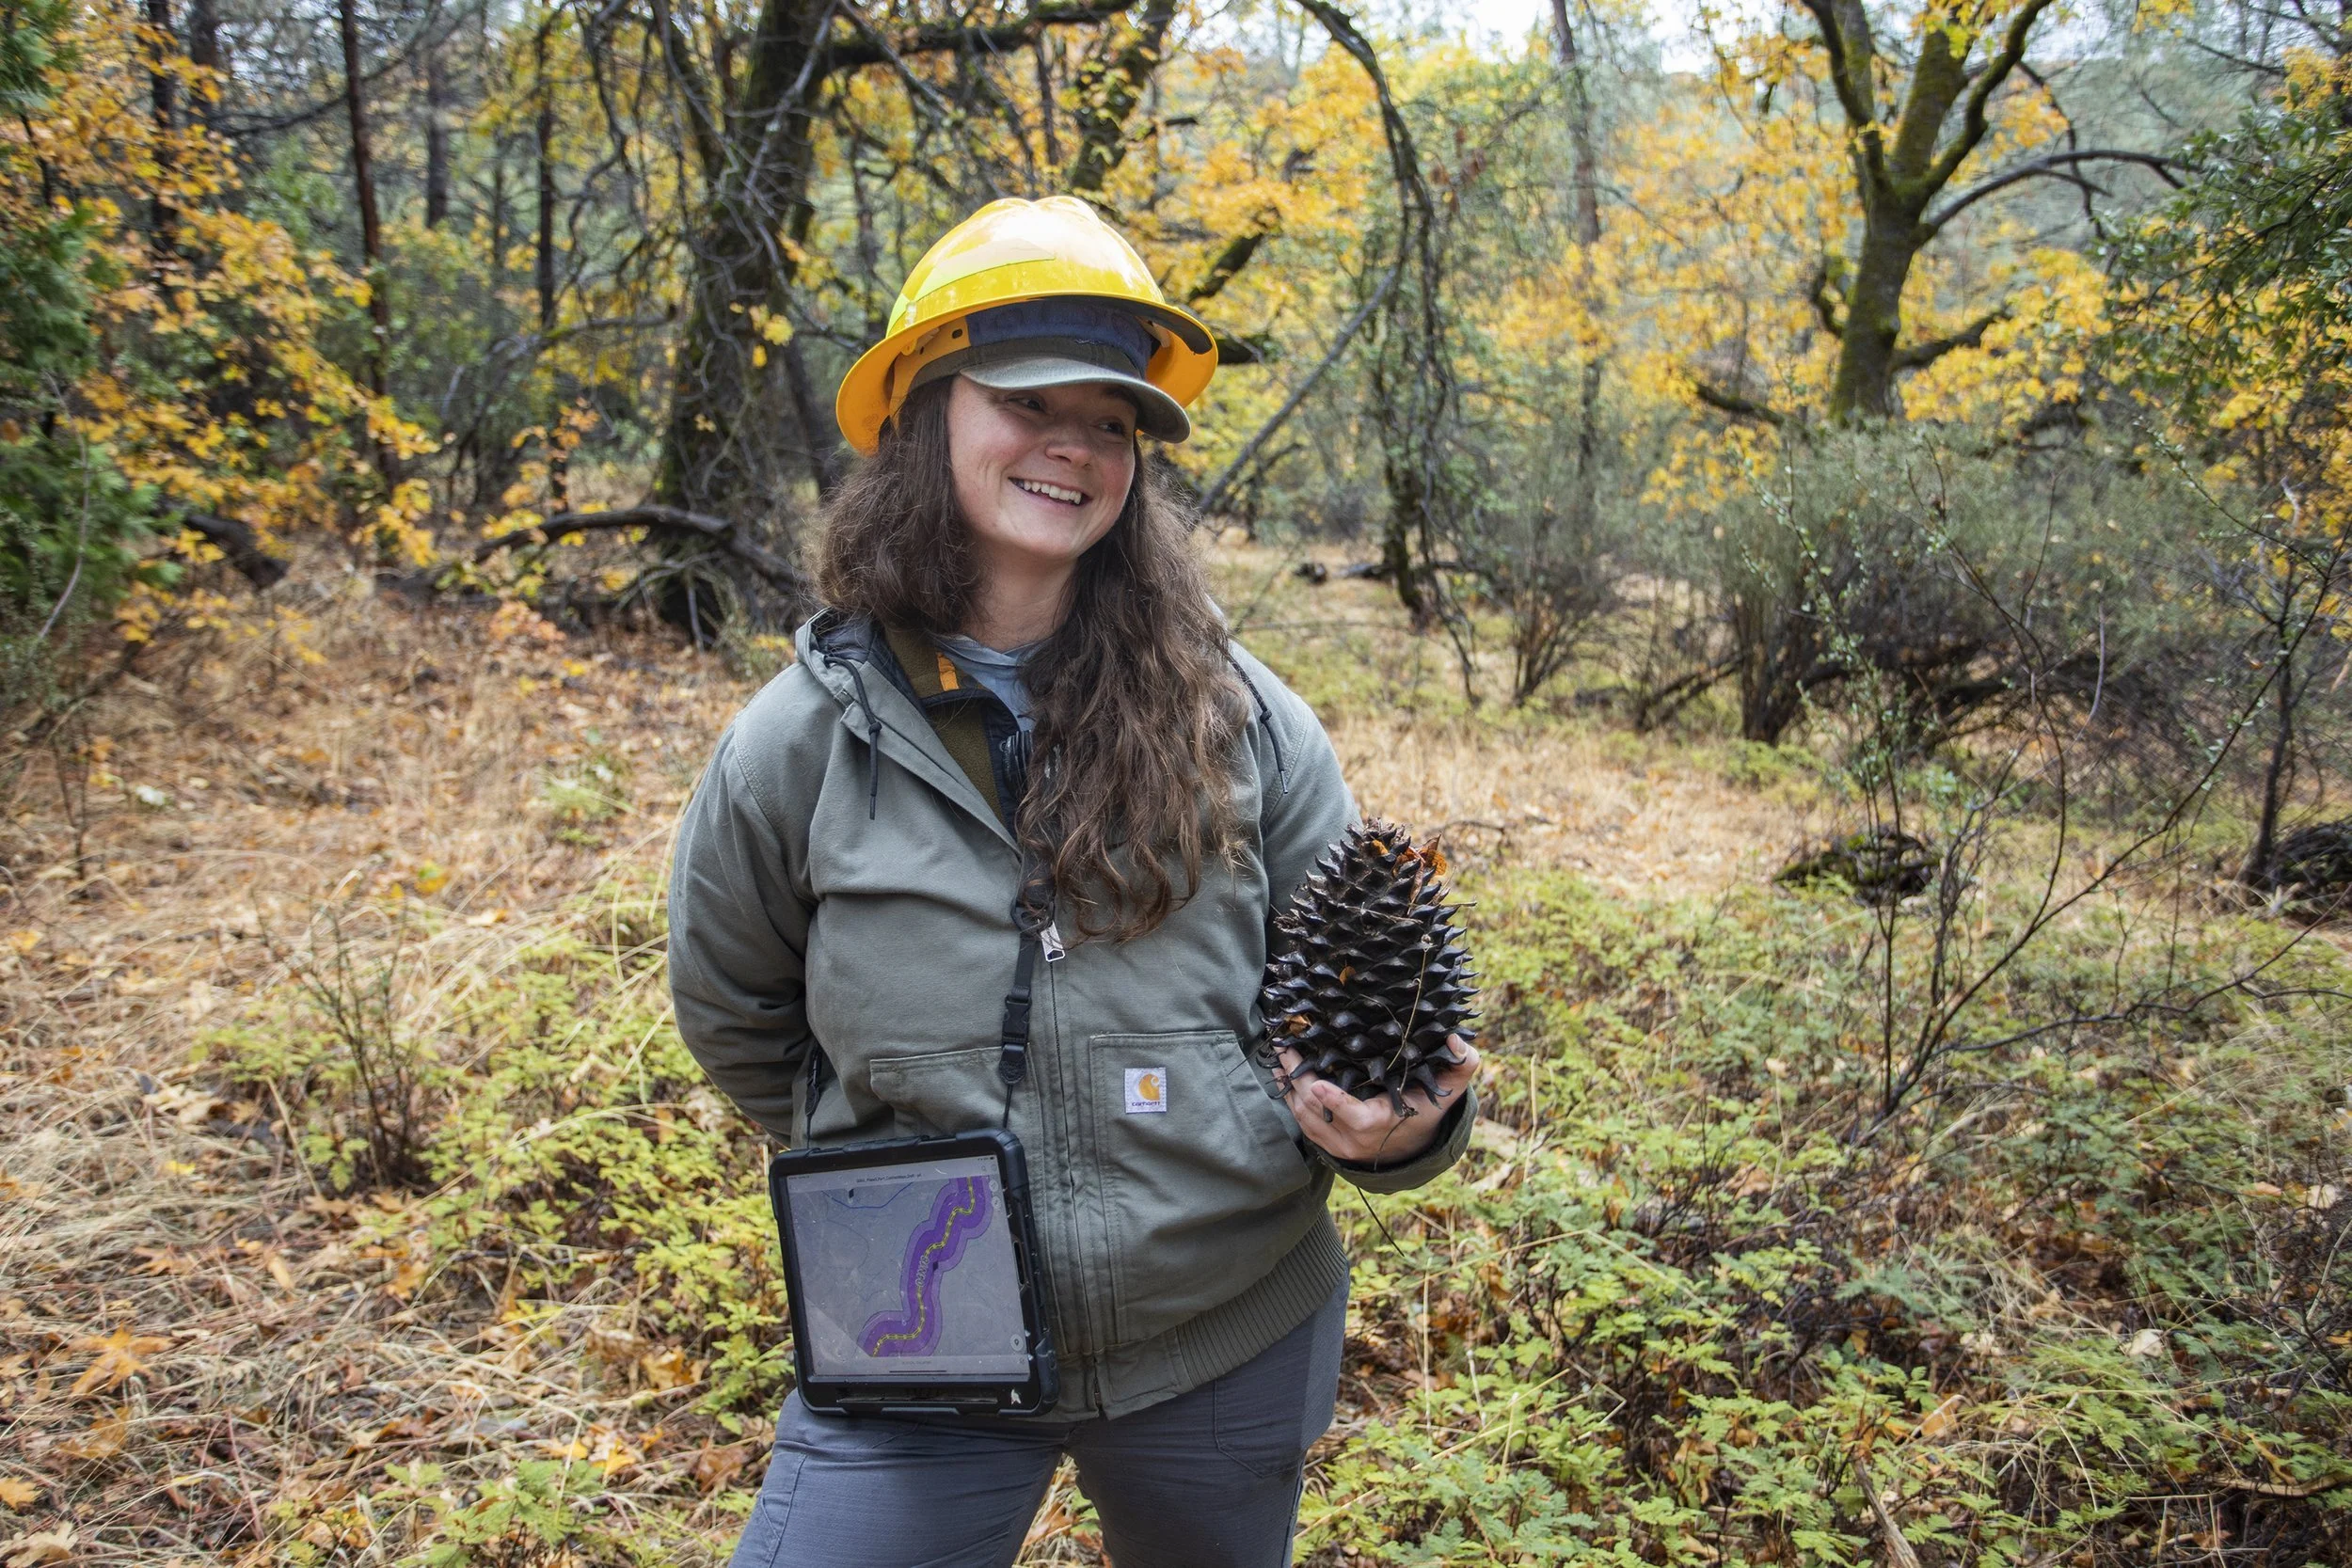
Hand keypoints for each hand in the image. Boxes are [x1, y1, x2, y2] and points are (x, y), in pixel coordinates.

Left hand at [1274, 1035, 1479, 1166]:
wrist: (1411, 1149)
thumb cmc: (1428, 1110)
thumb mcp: (1449, 1091)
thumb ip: (1462, 1065)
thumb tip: (1455, 1042)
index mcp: (1383, 1125)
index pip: (1356, 1119)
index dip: (1336, 1104)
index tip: (1319, 1085)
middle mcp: (1355, 1141)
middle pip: (1318, 1112)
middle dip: (1299, 1080)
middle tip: (1286, 1049)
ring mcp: (1337, 1146)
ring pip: (1304, 1117)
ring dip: (1289, 1087)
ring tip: (1279, 1056)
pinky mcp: (1325, 1145)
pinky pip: (1301, 1123)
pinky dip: (1290, 1098)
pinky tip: (1282, 1075)